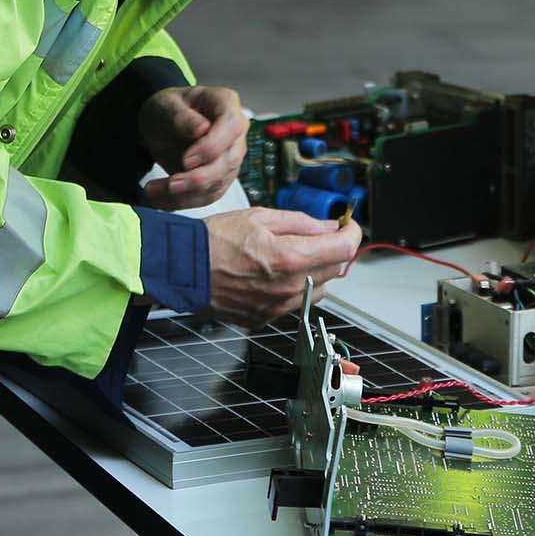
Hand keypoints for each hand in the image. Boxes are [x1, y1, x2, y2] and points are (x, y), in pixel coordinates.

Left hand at [138, 85, 248, 208]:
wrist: (161, 125)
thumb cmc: (168, 109)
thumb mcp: (166, 105)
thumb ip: (182, 117)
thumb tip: (202, 129)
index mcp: (226, 104)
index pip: (232, 126)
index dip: (212, 146)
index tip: (187, 160)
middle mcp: (235, 132)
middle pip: (229, 160)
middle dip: (199, 178)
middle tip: (171, 184)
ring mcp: (230, 156)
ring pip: (218, 183)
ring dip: (185, 194)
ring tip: (154, 190)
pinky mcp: (219, 178)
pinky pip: (207, 196)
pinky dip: (182, 201)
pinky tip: (161, 199)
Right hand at [204, 208, 361, 323]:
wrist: (183, 270)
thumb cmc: (215, 241)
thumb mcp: (261, 216)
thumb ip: (301, 222)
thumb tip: (328, 226)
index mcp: (291, 258)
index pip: (344, 248)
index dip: (351, 232)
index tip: (348, 224)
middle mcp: (289, 288)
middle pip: (334, 269)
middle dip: (331, 248)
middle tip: (316, 234)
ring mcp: (278, 307)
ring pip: (318, 289)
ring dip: (315, 270)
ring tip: (291, 254)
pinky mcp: (266, 318)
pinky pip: (294, 303)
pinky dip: (294, 287)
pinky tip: (273, 272)